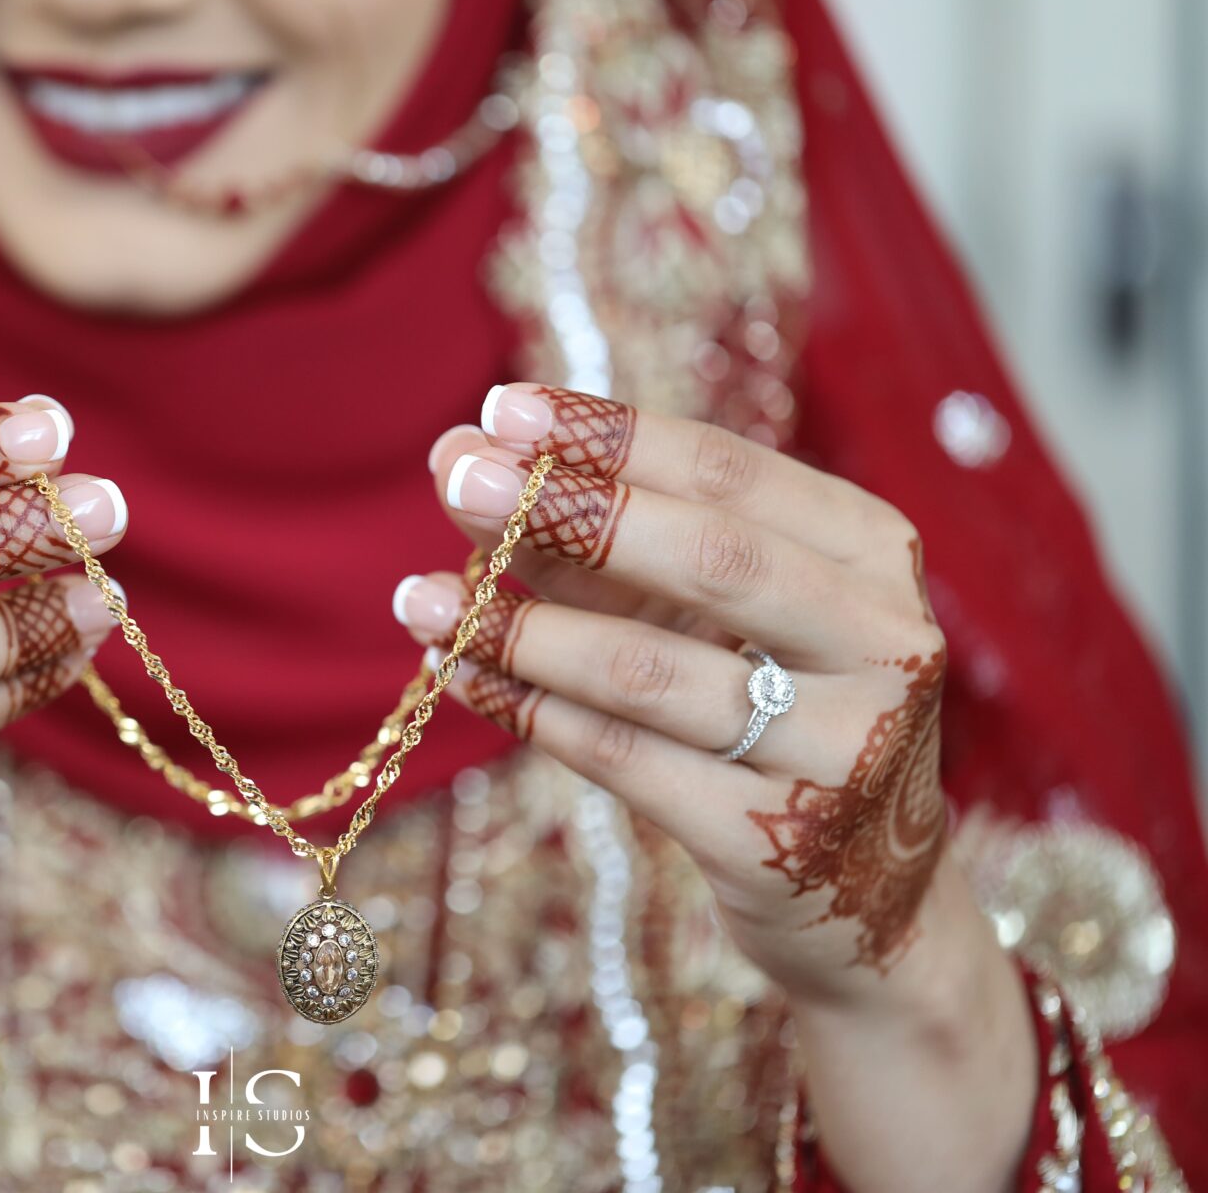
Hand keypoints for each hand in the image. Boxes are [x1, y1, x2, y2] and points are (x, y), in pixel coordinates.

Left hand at [401, 384, 968, 1006]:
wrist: (864, 896)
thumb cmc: (769, 708)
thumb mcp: (711, 610)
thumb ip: (598, 534)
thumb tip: (461, 453)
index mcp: (873, 555)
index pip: (734, 473)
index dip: (614, 435)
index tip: (503, 407)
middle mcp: (882, 645)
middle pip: (712, 559)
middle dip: (571, 511)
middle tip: (458, 480)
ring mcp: (842, 751)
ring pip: (650, 672)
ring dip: (520, 627)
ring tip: (421, 598)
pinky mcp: (776, 844)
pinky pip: (624, 760)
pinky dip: (528, 711)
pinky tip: (458, 676)